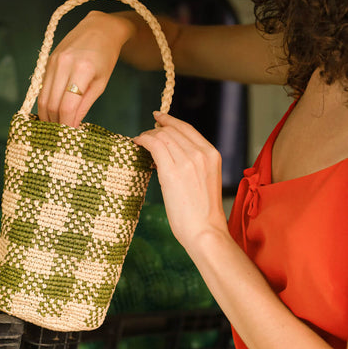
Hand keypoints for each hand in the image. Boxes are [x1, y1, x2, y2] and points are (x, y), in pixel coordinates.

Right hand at [38, 11, 134, 126]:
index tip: (70, 137)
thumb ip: (84, 105)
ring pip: (43, 98)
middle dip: (55, 123)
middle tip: (60, 136)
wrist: (99, 29)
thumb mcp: (101, 83)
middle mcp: (64, 64)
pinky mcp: (46, 62)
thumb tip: (73, 126)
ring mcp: (52, 62)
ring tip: (55, 127)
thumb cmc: (105, 58)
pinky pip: (41, 88)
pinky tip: (51, 112)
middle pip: (51, 104)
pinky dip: (45, 104)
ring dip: (47, 116)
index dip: (67, 125)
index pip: (67, 106)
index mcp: (82, 69)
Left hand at [133, 112, 227, 253]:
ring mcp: (187, 161)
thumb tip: (171, 156)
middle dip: (155, 129)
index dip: (170, 120)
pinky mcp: (172, 172)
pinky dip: (143, 140)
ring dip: (147, 136)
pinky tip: (137, 144)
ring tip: (139, 142)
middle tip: (143, 135)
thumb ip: (194, 165)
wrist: (205, 231)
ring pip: (162, 136)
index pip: (187, 129)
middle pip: (172, 130)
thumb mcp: (205, 181)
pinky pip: (154, 145)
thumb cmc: (202, 213)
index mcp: (212, 155)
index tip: (158, 117)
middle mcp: (201, 154)